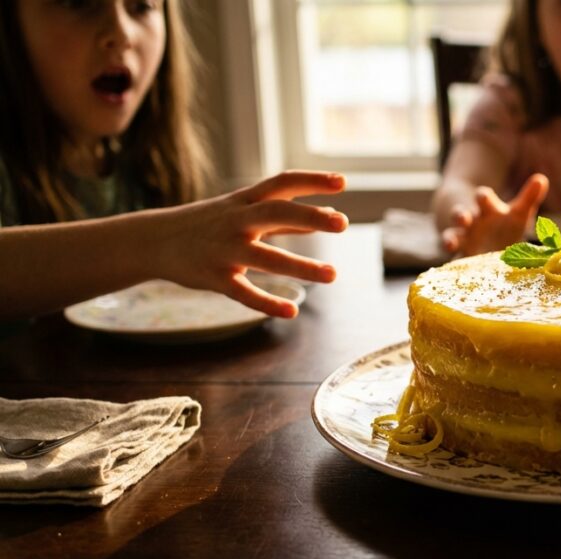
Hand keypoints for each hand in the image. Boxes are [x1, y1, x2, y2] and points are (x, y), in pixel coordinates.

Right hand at [154, 170, 348, 317]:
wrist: (154, 240)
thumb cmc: (210, 223)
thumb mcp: (244, 211)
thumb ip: (287, 215)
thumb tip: (330, 211)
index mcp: (246, 201)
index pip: (282, 183)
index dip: (312, 181)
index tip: (342, 181)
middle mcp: (236, 221)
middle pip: (276, 213)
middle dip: (309, 217)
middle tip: (343, 223)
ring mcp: (224, 250)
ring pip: (266, 257)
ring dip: (301, 266)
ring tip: (333, 275)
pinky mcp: (214, 277)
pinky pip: (243, 292)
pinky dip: (266, 303)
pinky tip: (291, 311)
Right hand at [442, 174, 548, 255]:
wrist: (483, 239)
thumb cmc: (504, 224)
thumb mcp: (518, 213)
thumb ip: (529, 198)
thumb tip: (541, 178)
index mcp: (486, 209)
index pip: (482, 198)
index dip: (482, 197)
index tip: (482, 197)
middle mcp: (471, 222)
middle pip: (461, 215)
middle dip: (460, 215)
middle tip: (462, 217)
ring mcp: (463, 240)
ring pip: (451, 237)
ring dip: (449, 239)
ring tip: (450, 243)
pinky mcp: (461, 258)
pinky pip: (453, 260)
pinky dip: (452, 263)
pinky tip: (453, 268)